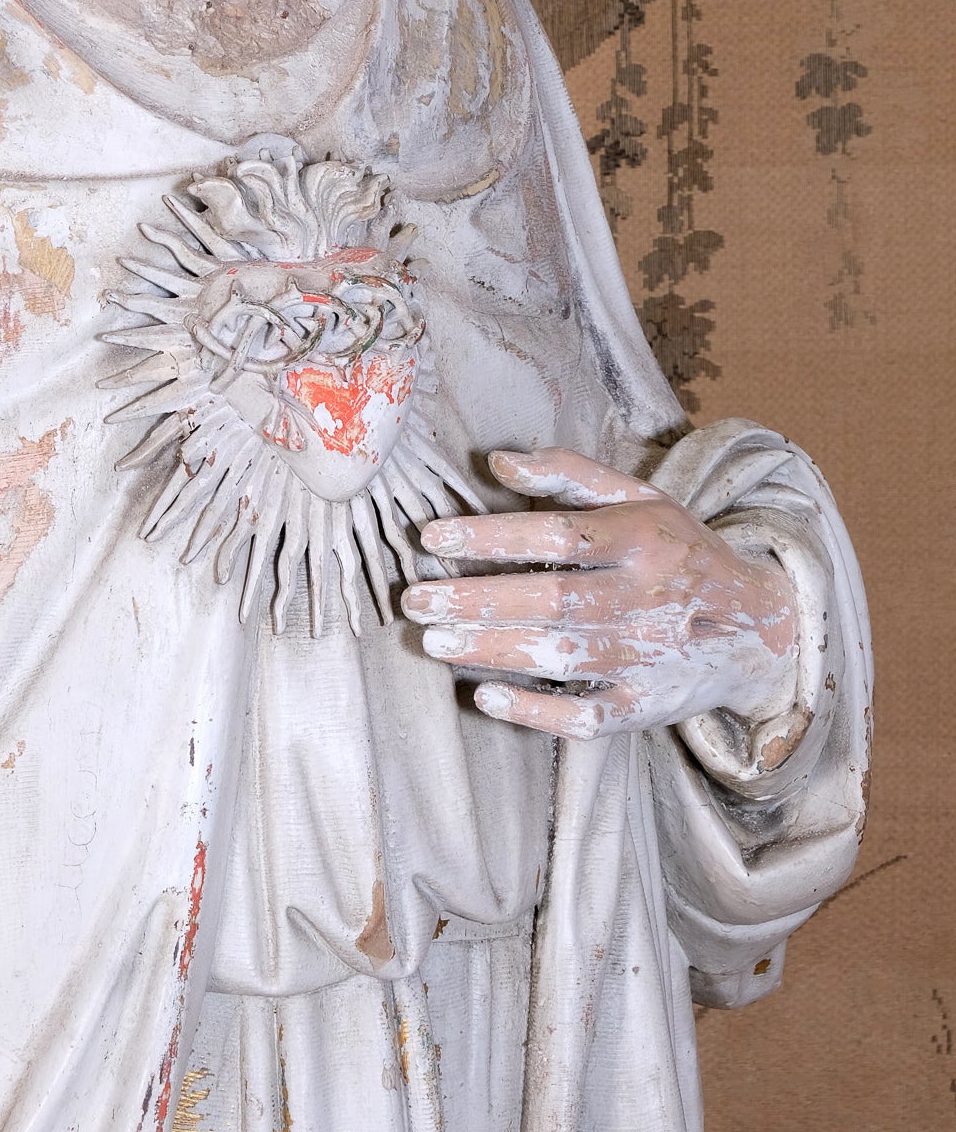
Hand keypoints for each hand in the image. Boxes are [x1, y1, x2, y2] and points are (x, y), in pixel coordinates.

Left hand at [400, 447, 797, 739]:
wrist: (762, 628)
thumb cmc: (679, 549)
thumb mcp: (639, 498)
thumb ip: (569, 474)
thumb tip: (496, 461)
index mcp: (641, 539)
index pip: (557, 536)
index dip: (491, 536)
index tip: (432, 537)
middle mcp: (645, 599)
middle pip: (552, 600)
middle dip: (477, 599)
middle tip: (414, 599)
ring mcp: (648, 659)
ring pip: (563, 658)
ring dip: (493, 651)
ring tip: (433, 641)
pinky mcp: (647, 709)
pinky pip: (587, 717)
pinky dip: (536, 713)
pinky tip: (485, 698)